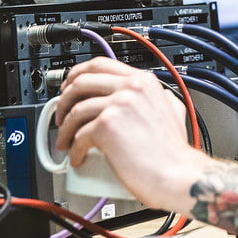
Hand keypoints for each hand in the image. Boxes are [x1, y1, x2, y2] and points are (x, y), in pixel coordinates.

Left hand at [53, 56, 207, 207]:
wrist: (177, 174)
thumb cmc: (173, 152)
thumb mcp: (173, 109)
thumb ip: (158, 98)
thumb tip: (149, 98)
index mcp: (143, 81)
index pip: (101, 64)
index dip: (78, 74)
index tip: (70, 86)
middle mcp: (131, 87)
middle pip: (82, 81)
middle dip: (64, 99)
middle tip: (61, 114)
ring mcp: (119, 104)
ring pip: (75, 109)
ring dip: (64, 128)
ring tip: (66, 141)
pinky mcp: (107, 126)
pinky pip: (79, 135)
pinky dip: (74, 149)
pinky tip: (78, 157)